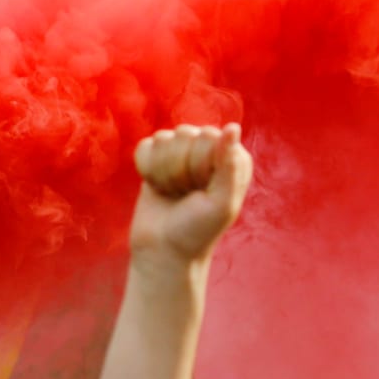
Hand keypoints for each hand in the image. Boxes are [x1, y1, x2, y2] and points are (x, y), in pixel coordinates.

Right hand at [129, 123, 253, 266]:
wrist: (163, 251)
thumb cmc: (197, 231)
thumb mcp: (221, 204)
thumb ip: (229, 165)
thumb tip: (233, 127)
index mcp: (233, 157)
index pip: (209, 136)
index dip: (200, 165)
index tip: (202, 190)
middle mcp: (209, 149)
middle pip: (185, 134)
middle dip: (181, 170)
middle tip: (187, 195)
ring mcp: (182, 151)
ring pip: (164, 139)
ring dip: (164, 173)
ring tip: (174, 193)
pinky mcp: (157, 157)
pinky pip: (145, 147)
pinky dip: (147, 170)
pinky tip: (158, 187)